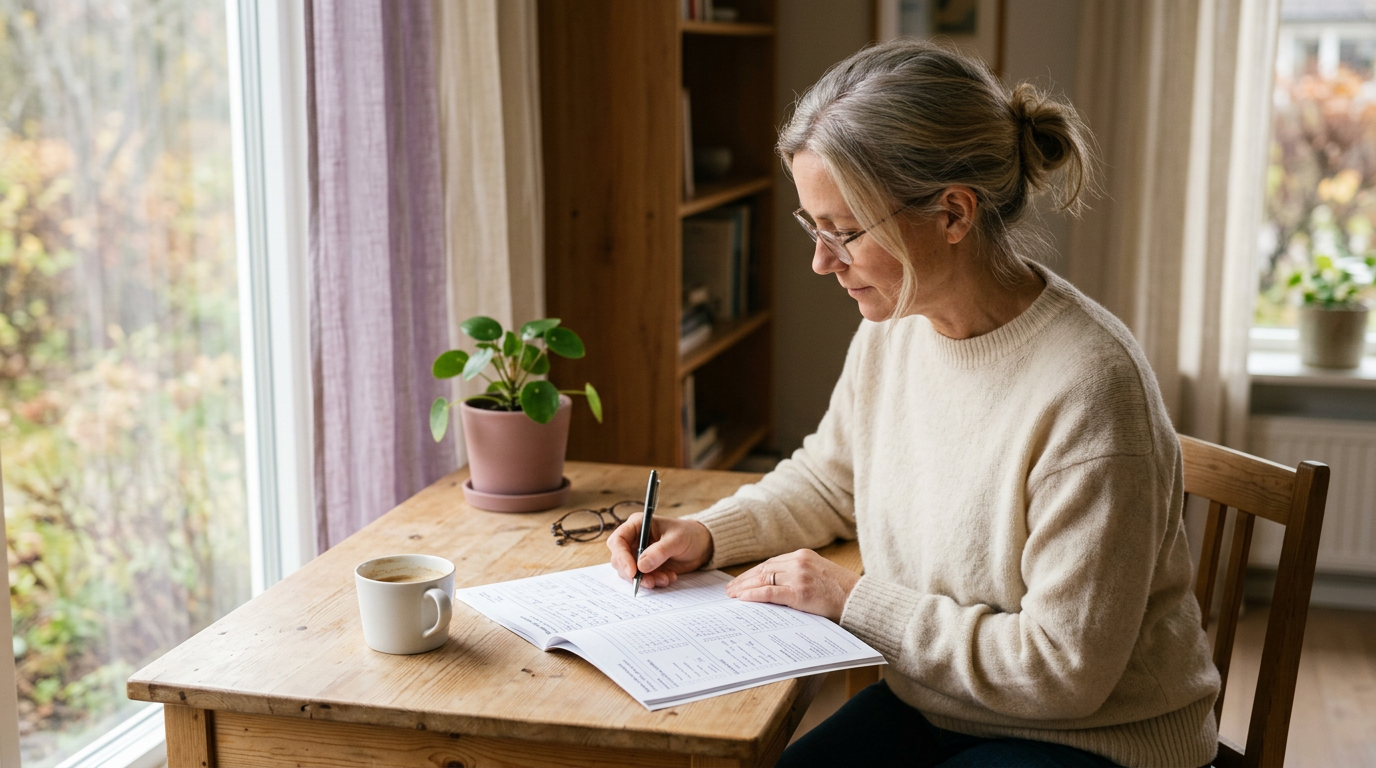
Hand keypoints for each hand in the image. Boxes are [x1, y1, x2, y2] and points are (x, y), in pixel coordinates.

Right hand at [607, 515, 712, 588]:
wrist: (701, 546)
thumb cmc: (689, 534)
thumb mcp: (676, 540)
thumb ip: (659, 552)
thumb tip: (641, 566)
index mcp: (637, 525)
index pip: (618, 541)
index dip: (621, 557)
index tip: (633, 572)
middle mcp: (634, 540)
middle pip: (619, 560)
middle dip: (633, 573)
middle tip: (650, 581)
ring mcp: (638, 554)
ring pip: (629, 572)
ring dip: (646, 580)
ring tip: (665, 578)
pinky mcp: (646, 567)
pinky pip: (642, 579)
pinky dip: (654, 581)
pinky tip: (669, 577)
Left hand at [726, 549, 859, 621]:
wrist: (860, 600)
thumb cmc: (842, 592)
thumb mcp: (819, 574)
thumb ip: (799, 574)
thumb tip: (776, 585)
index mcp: (803, 555)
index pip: (771, 563)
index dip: (753, 573)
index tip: (741, 581)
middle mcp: (799, 562)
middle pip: (764, 569)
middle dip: (745, 580)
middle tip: (730, 589)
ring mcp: (799, 576)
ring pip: (764, 579)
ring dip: (745, 587)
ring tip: (733, 595)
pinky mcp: (800, 593)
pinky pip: (770, 593)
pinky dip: (755, 595)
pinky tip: (744, 599)